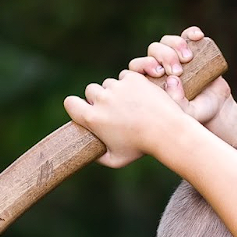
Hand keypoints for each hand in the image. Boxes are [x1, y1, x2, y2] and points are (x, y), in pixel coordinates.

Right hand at [63, 70, 186, 167]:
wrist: (166, 131)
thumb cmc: (141, 148)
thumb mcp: (117, 160)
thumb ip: (99, 157)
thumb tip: (91, 153)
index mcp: (92, 118)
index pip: (70, 103)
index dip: (76, 106)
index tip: (84, 109)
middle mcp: (102, 100)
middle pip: (91, 90)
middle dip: (99, 98)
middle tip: (114, 109)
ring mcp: (117, 87)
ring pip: (109, 83)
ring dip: (115, 91)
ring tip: (130, 105)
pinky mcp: (133, 78)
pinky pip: (124, 77)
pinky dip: (129, 84)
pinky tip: (138, 96)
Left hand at [128, 26, 232, 126]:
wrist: (218, 107)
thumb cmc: (198, 112)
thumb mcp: (187, 114)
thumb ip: (177, 103)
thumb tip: (171, 80)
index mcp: (151, 81)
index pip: (137, 67)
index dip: (144, 65)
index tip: (159, 73)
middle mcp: (161, 65)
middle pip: (153, 50)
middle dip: (164, 56)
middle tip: (178, 71)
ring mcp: (177, 55)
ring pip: (167, 40)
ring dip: (176, 45)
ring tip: (189, 58)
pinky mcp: (194, 48)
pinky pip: (188, 33)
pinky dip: (191, 32)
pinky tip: (198, 37)